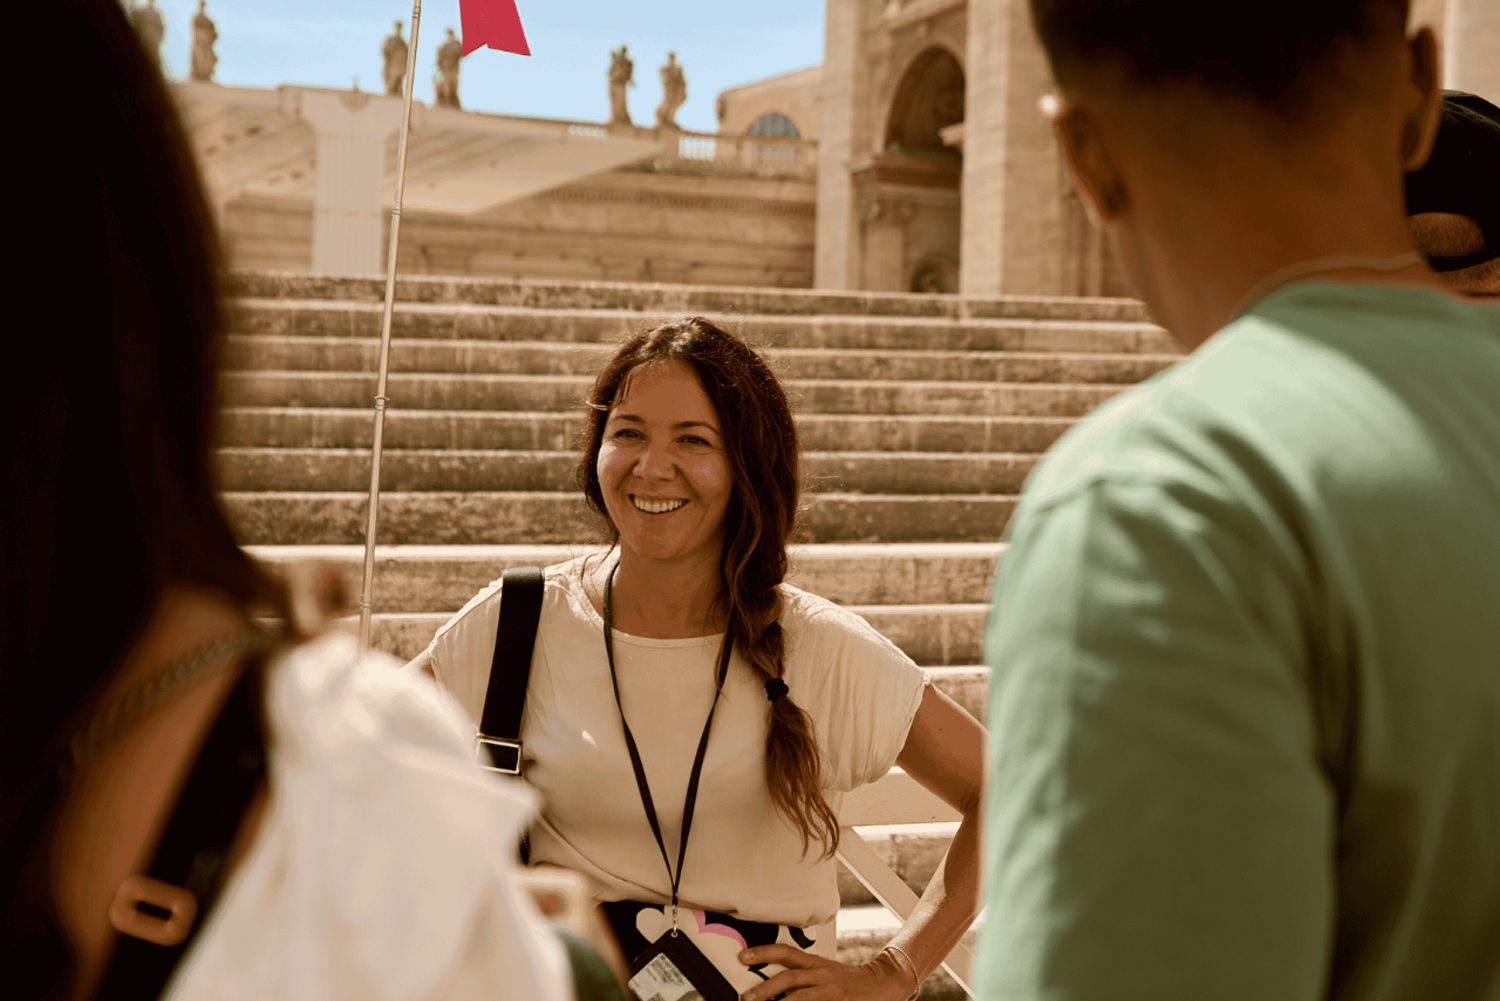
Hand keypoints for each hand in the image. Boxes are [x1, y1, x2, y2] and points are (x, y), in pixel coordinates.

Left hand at [736, 944, 917, 1000]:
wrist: (879, 985)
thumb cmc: (844, 981)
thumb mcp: (823, 970)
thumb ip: (800, 974)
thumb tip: (768, 985)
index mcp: (815, 963)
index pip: (786, 952)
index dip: (763, 953)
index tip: (743, 957)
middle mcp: (821, 974)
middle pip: (789, 977)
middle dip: (765, 988)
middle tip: (746, 997)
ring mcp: (829, 992)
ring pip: (800, 998)